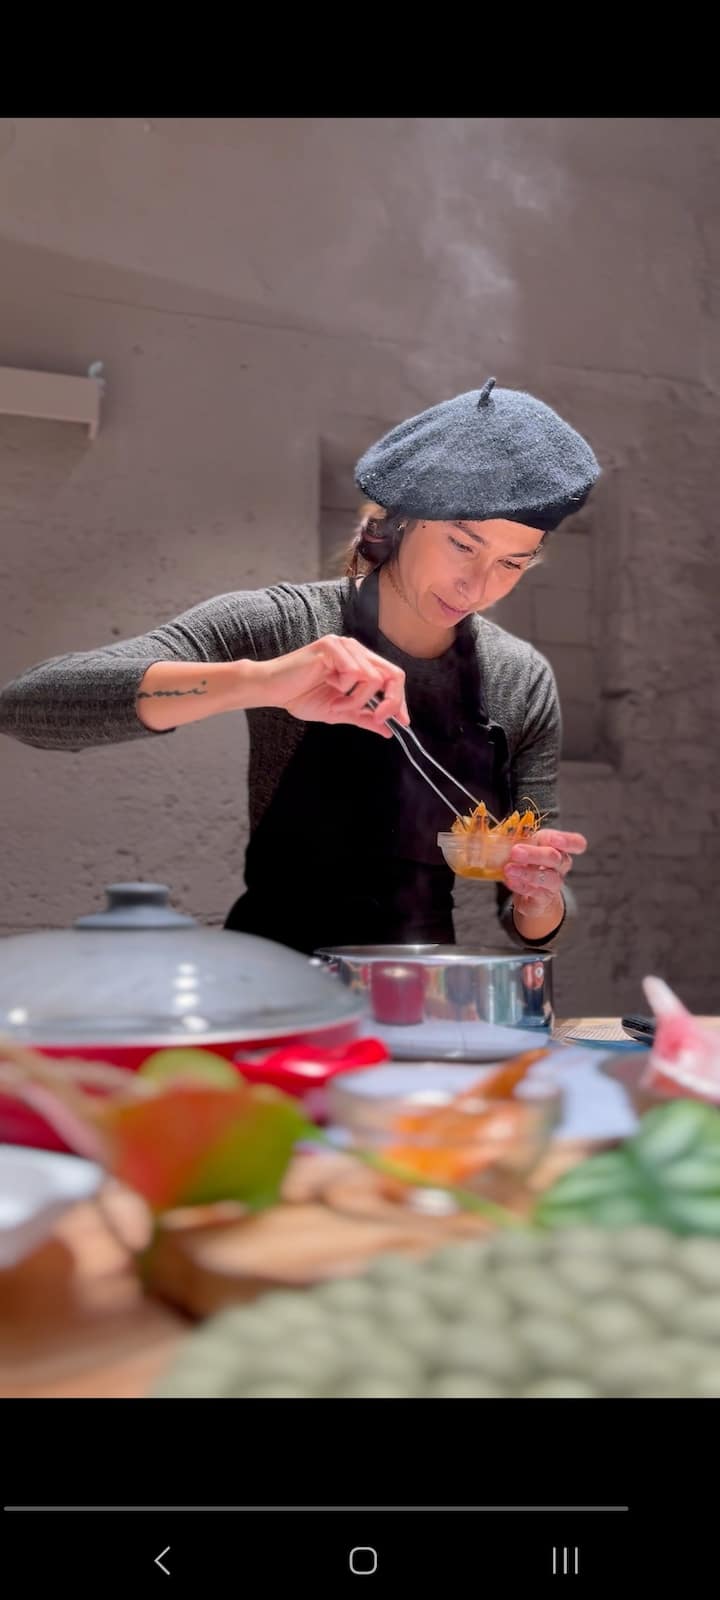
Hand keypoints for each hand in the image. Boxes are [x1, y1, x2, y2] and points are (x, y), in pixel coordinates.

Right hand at [252, 635, 409, 736]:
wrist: (272, 690)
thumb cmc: (300, 696)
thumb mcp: (339, 712)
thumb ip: (364, 717)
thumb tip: (389, 730)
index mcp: (359, 662)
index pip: (392, 677)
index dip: (400, 700)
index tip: (402, 722)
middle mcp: (355, 650)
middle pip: (393, 674)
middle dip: (391, 702)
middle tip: (378, 718)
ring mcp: (344, 646)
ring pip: (374, 678)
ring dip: (357, 700)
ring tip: (337, 705)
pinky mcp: (332, 646)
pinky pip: (356, 672)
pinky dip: (347, 691)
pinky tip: (332, 692)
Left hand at [503, 828, 586, 916]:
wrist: (532, 893)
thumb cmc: (529, 862)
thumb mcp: (526, 846)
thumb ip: (519, 839)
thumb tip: (502, 832)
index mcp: (558, 846)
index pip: (575, 842)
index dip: (569, 841)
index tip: (556, 840)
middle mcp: (560, 865)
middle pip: (555, 858)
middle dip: (535, 854)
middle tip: (516, 851)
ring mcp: (554, 882)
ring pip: (548, 878)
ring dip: (527, 873)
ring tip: (509, 869)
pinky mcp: (544, 898)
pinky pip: (536, 892)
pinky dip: (522, 886)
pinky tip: (511, 881)